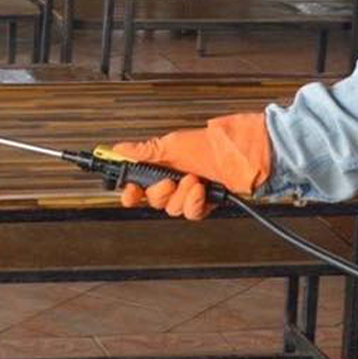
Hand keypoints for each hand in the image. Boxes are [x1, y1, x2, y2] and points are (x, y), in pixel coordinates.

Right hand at [109, 112, 271, 221]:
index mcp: (160, 166)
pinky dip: (195, 202)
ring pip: (172, 209)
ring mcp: (187, 194)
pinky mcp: (203, 204)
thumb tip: (119, 149)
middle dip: (161, 191)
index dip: (131, 192)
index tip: (130, 190)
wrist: (238, 155)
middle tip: (170, 180)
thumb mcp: (172, 144)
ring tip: (193, 179)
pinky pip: (190, 213)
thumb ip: (144, 152)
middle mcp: (172, 181)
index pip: (137, 186)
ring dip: (182, 194)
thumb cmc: (208, 144)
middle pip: (152, 200)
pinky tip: (202, 189)